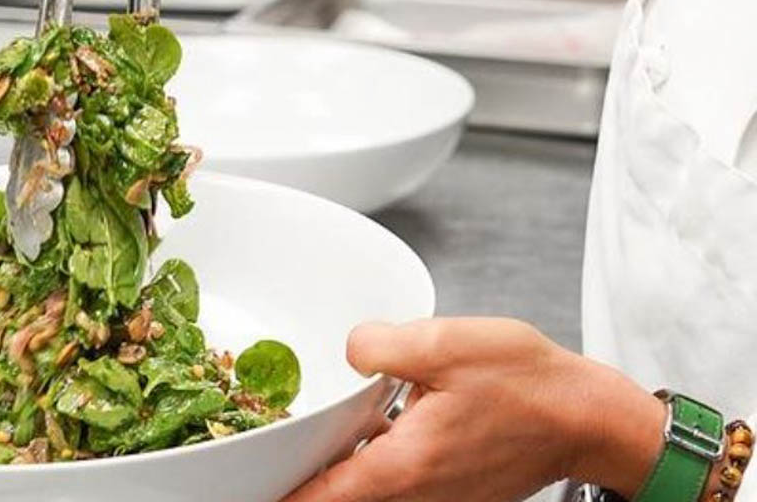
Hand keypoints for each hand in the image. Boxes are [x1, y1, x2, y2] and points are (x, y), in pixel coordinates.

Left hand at [284, 318, 665, 501]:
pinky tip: (367, 425)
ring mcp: (435, 495)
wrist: (586, 417)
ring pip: (368, 490)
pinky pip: (397, 481)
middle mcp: (416, 493)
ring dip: (338, 470)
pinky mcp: (452, 486)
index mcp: (404, 465)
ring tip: (306, 437)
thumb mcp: (443, 343)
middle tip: (264, 452)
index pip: (323, 497)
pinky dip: (372, 461)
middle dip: (302, 479)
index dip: (282, 495)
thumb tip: (348, 352)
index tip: (243, 489)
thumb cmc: (526, 384)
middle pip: (340, 498)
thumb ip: (380, 345)